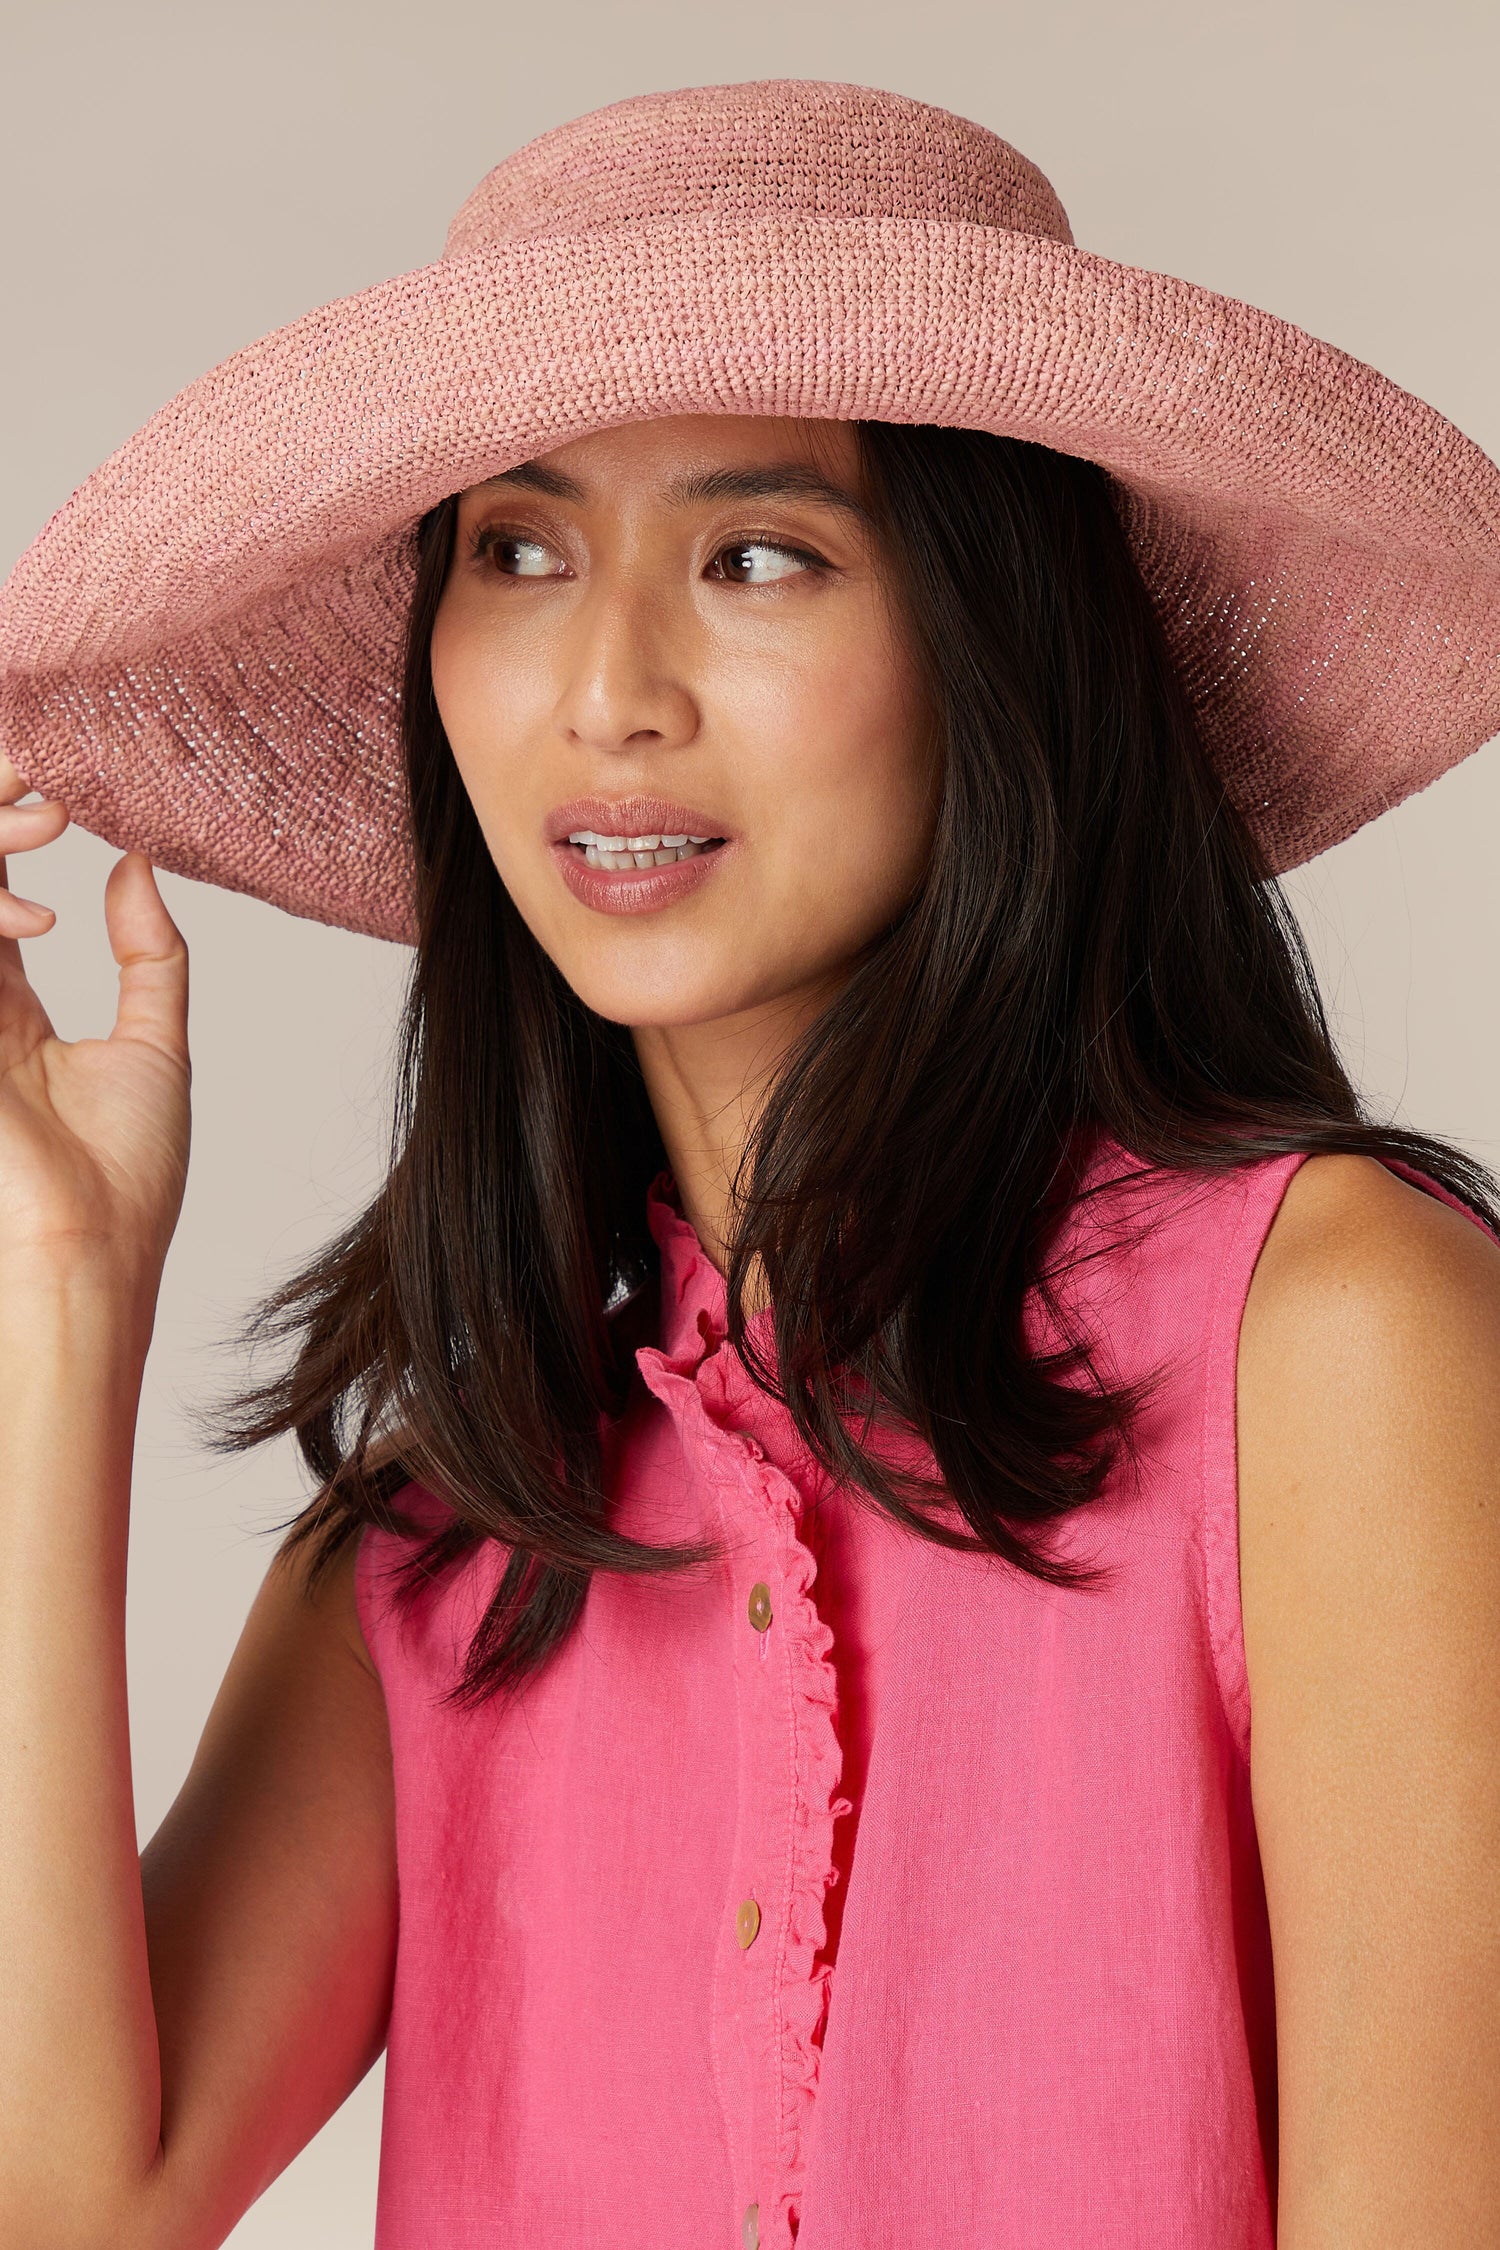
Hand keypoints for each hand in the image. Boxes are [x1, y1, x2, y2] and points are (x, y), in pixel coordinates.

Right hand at [0, 753, 189, 1305]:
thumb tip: (138, 864)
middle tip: (34, 768)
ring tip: (37, 810)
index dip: (11, 832)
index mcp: (5, 1010)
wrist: (91, 1252)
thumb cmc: (126, 1175)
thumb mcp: (154, 1047)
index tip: (57, 787)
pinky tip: (18, 894)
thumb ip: (149, 956)